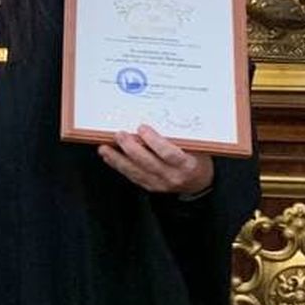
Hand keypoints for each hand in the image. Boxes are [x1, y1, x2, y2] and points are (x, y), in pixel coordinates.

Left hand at [98, 125, 212, 198]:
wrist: (199, 183)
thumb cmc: (198, 160)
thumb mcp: (197, 147)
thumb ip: (180, 137)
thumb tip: (158, 117)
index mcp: (187, 165)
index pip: (169, 153)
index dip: (153, 141)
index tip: (142, 128)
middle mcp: (173, 176)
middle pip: (147, 162)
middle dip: (130, 148)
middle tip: (119, 134)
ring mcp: (161, 184)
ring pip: (136, 171)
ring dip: (118, 159)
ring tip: (105, 147)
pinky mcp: (151, 187)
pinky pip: (132, 176)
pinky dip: (119, 166)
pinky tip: (110, 157)